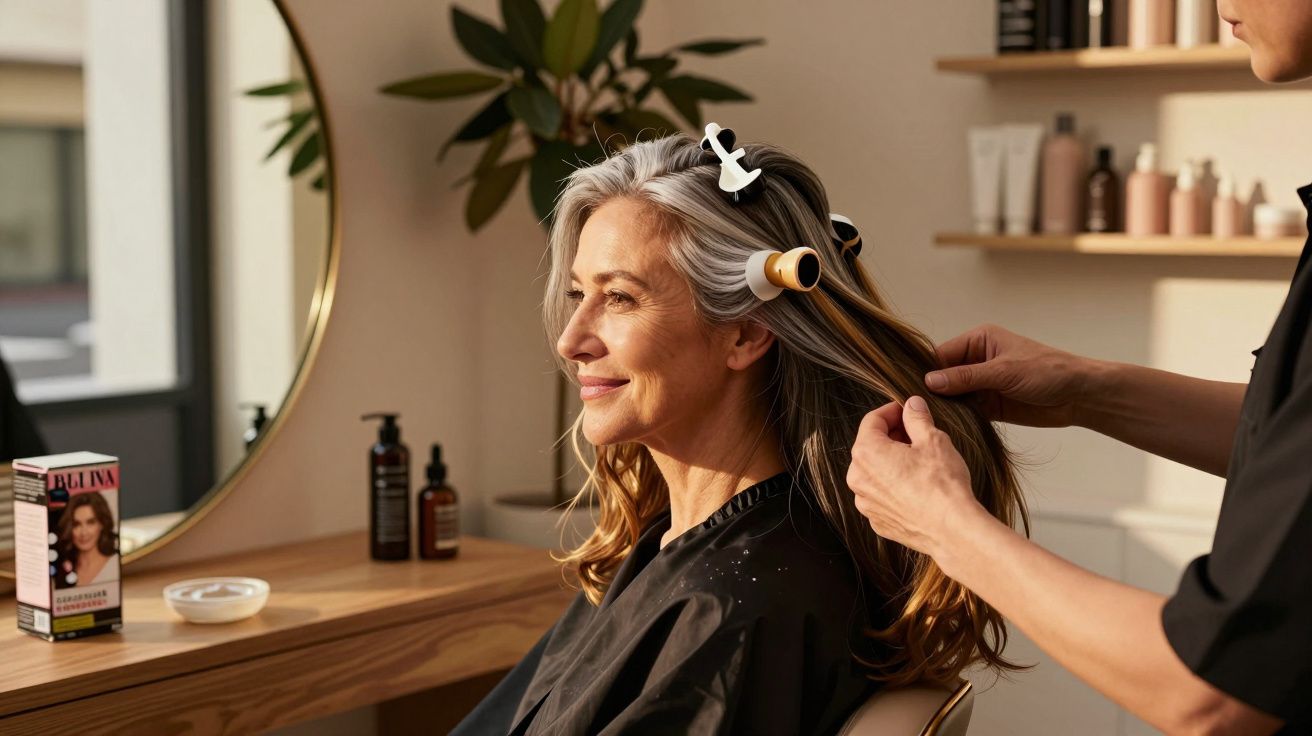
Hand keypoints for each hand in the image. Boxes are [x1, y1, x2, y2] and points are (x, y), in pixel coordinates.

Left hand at [847, 396, 980, 559]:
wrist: (952, 530)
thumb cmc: (942, 485)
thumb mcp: (933, 440)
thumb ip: (917, 418)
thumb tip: (912, 405)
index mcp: (866, 452)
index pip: (872, 420)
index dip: (892, 411)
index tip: (907, 410)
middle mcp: (858, 478)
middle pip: (870, 446)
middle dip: (892, 436)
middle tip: (917, 434)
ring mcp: (866, 503)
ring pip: (875, 472)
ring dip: (892, 462)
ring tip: (920, 461)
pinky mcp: (878, 521)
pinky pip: (882, 496)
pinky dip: (894, 487)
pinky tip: (917, 486)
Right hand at [925, 324, 1091, 427]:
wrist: (1079, 395)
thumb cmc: (1047, 371)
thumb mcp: (1004, 371)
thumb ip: (966, 377)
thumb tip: (930, 381)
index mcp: (979, 341)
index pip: (942, 355)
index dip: (927, 371)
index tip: (911, 388)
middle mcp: (977, 360)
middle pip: (944, 376)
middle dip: (933, 390)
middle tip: (915, 408)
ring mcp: (983, 384)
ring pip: (953, 395)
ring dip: (945, 406)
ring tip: (927, 419)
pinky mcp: (990, 405)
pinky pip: (966, 410)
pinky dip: (957, 418)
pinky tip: (945, 426)